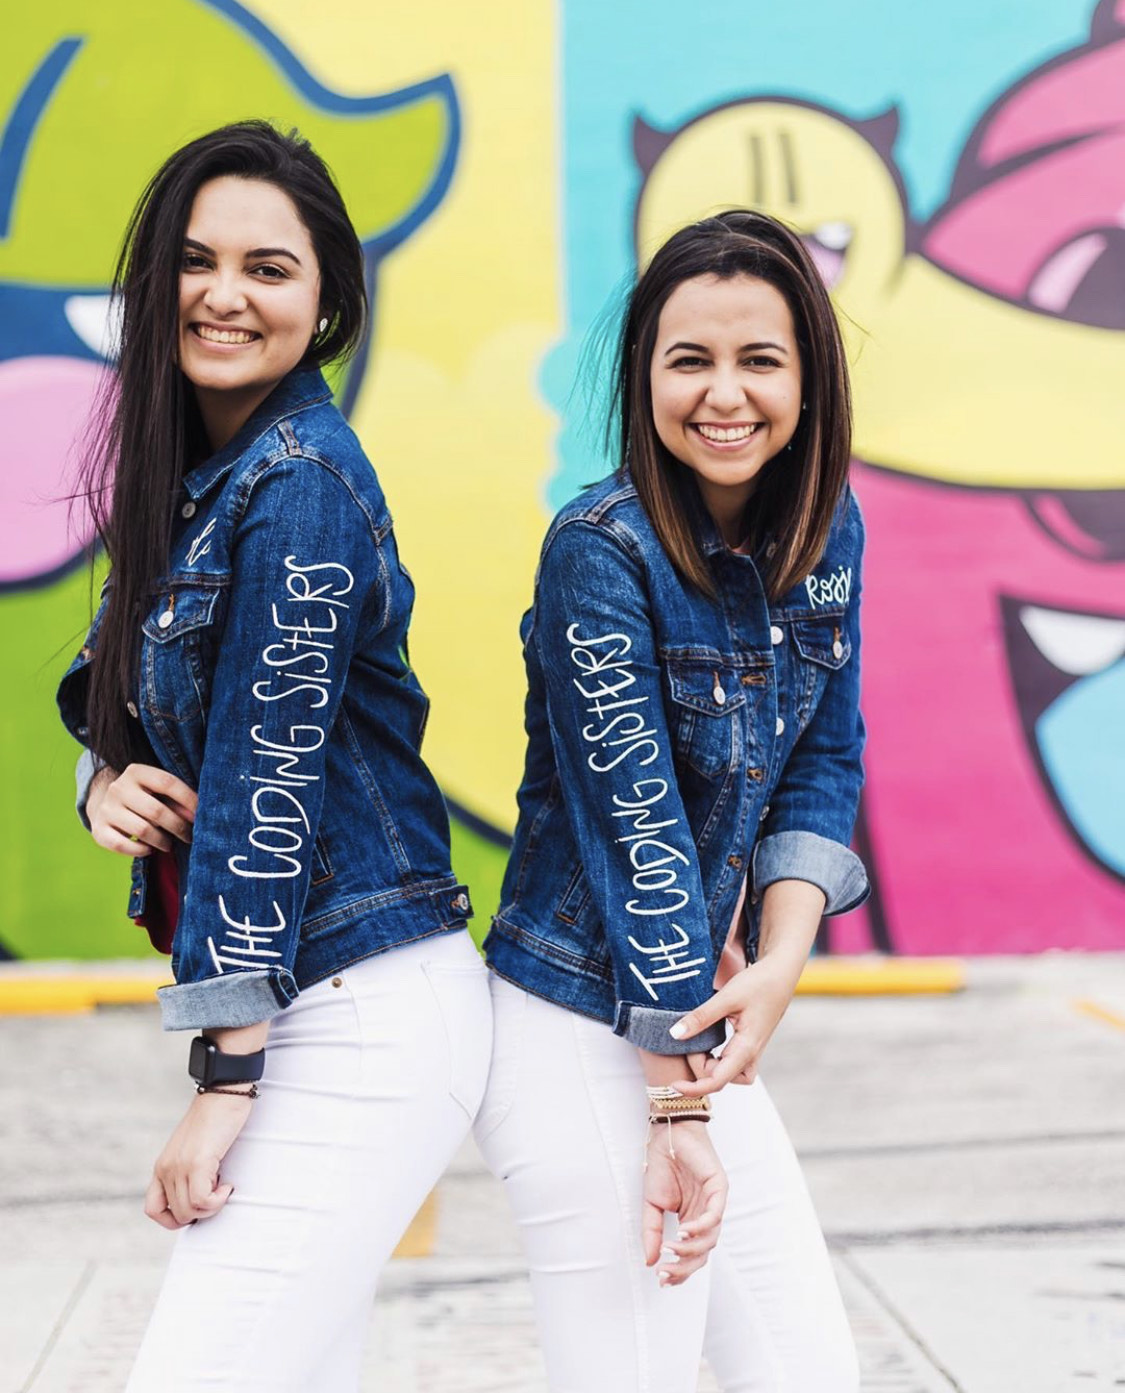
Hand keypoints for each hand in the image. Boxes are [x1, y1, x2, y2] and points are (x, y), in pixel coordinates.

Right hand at [88, 762, 196, 856]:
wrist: (106, 804)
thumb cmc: (145, 797)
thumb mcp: (159, 792)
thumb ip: (177, 801)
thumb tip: (194, 817)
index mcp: (136, 772)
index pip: (167, 783)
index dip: (188, 799)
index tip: (201, 814)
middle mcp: (118, 788)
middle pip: (156, 811)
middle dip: (178, 827)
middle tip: (188, 836)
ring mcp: (106, 808)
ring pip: (142, 830)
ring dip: (162, 841)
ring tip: (169, 844)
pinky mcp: (98, 830)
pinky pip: (122, 845)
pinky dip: (140, 850)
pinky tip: (149, 849)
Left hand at [144, 1091, 251, 1228]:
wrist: (223, 1092)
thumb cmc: (215, 1117)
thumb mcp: (193, 1148)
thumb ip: (188, 1170)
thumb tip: (199, 1197)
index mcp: (162, 1166)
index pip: (153, 1209)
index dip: (174, 1218)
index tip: (197, 1207)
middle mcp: (166, 1168)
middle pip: (177, 1215)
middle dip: (201, 1213)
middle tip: (217, 1194)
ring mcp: (179, 1166)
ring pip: (189, 1211)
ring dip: (212, 1207)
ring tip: (224, 1189)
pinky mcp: (197, 1162)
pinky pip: (202, 1200)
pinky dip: (217, 1200)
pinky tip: (227, 1186)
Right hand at [641, 1119, 726, 1285]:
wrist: (667, 1134)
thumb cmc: (662, 1164)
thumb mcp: (651, 1204)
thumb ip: (651, 1231)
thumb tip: (649, 1261)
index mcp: (691, 1220)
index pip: (691, 1255)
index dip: (678, 1270)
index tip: (661, 1279)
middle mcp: (705, 1215)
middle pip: (702, 1253)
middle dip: (684, 1267)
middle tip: (665, 1273)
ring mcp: (714, 1203)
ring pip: (710, 1238)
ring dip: (690, 1249)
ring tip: (670, 1249)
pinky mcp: (719, 1188)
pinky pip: (714, 1215)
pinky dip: (700, 1228)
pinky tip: (683, 1232)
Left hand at [672, 957, 798, 1096]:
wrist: (781, 974)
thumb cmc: (759, 983)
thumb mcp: (727, 997)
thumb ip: (701, 1018)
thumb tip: (675, 1035)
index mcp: (746, 1048)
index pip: (717, 1081)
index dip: (694, 1088)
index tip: (673, 1084)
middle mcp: (751, 1055)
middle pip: (721, 1079)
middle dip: (698, 1069)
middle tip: (687, 1041)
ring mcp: (752, 1051)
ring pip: (729, 1075)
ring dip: (709, 1067)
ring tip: (697, 1045)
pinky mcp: (750, 1044)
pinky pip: (732, 1063)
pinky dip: (717, 1059)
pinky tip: (708, 1042)